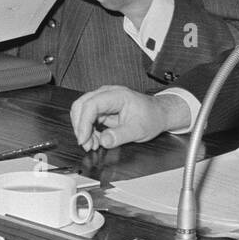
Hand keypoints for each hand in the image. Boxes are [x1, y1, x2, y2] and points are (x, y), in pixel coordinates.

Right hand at [69, 86, 188, 150]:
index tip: (83, 139)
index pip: (92, 104)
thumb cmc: (152, 117)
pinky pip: (88, 118)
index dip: (84, 122)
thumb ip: (121, 135)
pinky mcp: (103, 108)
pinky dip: (88, 130)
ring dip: (83, 129)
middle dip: (80, 126)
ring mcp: (104, 100)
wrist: (159, 114)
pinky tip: (95, 140)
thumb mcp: (139, 130)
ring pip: (82, 111)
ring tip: (92, 145)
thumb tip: (104, 140)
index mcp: (117, 95)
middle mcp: (108, 94)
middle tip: (86, 144)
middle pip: (81, 105)